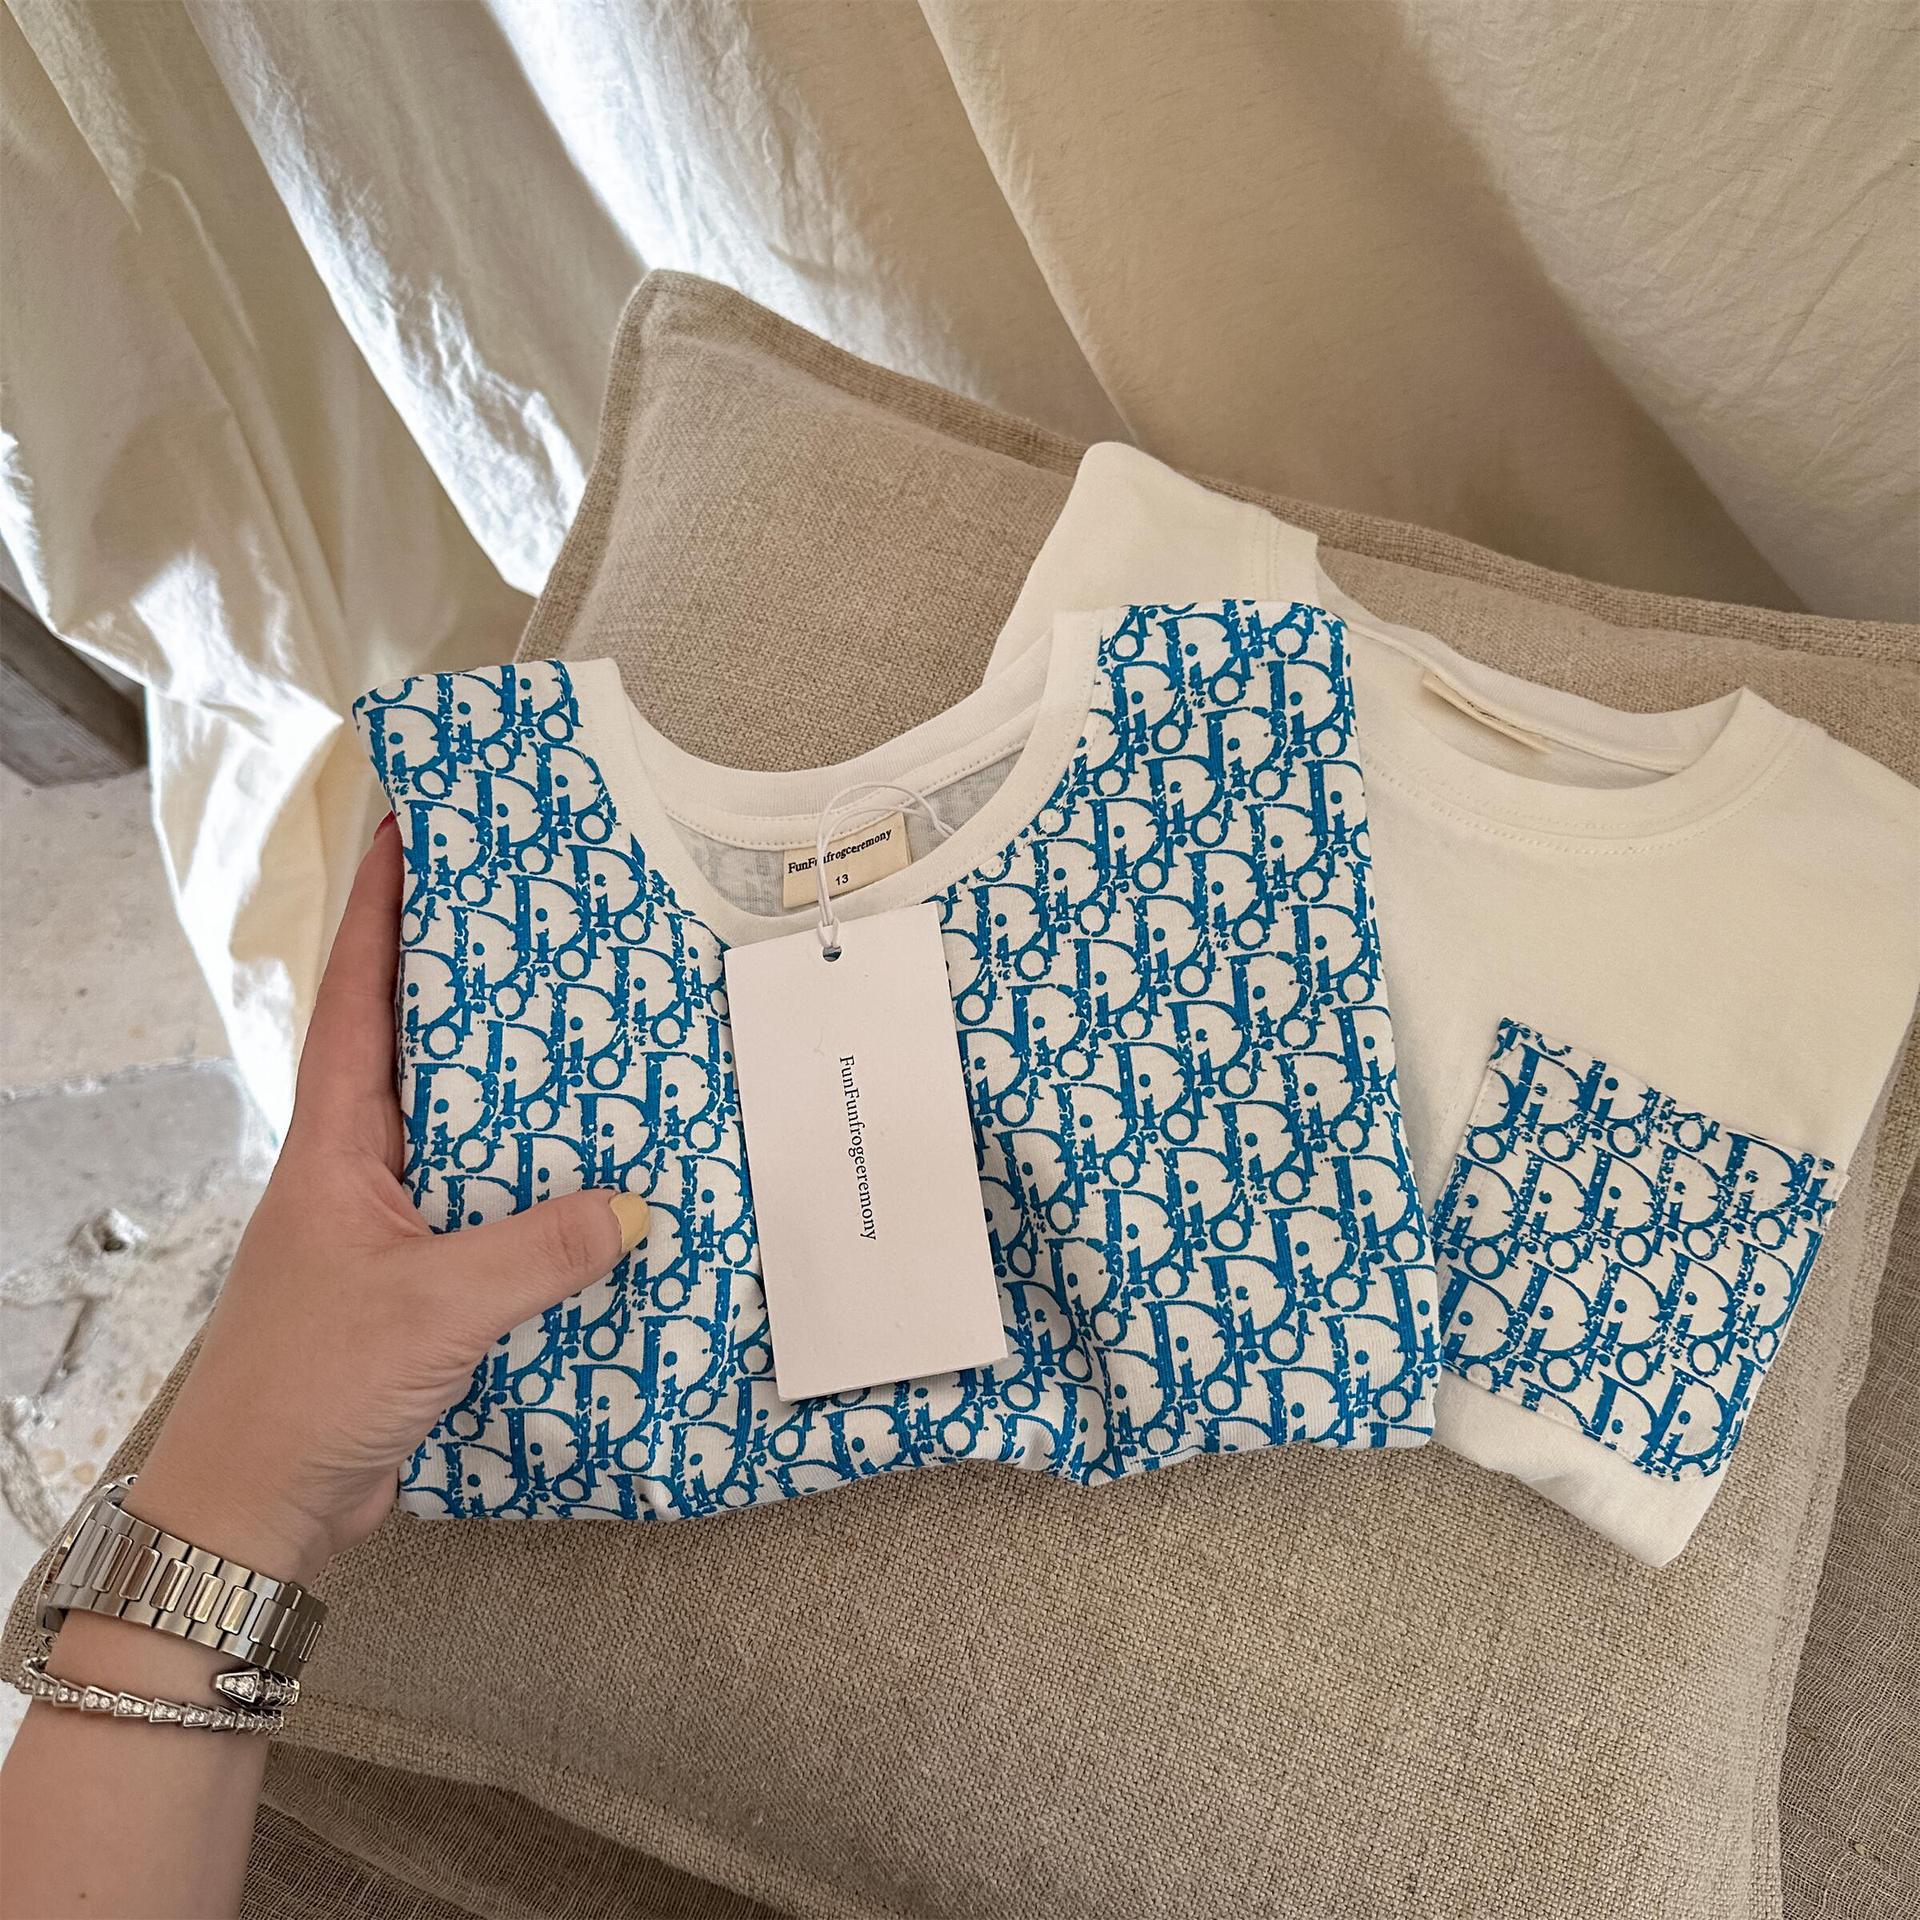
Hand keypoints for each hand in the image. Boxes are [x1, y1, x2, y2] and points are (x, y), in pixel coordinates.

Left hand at [129, 815, 648, 1580]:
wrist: (261, 1508)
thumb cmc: (311, 1383)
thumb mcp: (434, 1302)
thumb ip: (541, 1249)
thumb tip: (641, 1206)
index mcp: (336, 1141)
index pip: (358, 997)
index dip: (380, 911)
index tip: (411, 831)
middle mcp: (362, 1166)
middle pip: (420, 1047)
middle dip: (472, 981)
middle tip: (546, 919)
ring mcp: (392, 1224)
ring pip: (467, 1131)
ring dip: (522, 1092)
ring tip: (601, 1034)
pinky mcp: (423, 1282)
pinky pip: (496, 1209)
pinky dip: (546, 1189)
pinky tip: (605, 1183)